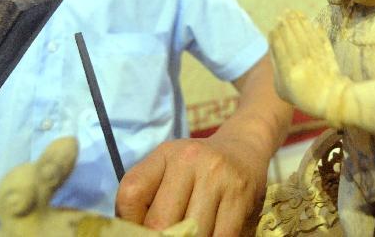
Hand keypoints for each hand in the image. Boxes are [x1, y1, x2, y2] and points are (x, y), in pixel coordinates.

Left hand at [115, 135, 264, 236]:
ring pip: (192, 234)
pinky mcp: (241, 196)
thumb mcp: (168, 168)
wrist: (244, 147)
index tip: (142, 230)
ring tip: (189, 236)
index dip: (130, 223)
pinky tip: (208, 236)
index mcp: (166, 154)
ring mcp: (218, 177)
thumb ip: (147, 197)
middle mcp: (190, 159)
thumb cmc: (198, 167)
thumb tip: (132, 233)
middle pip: (160, 222)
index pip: (131, 195)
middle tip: (169, 236)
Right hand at [267, 10, 339, 117]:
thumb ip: (278, 70)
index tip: (276, 25)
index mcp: (288, 72)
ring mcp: (316, 59)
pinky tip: (313, 23)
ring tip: (295, 12)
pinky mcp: (329, 56)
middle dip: (287, 24)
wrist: (332, 103)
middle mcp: (302, 63)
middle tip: (284, 12)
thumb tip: (274, 48)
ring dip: (300, 22)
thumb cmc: (303, 98)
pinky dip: (317, 31)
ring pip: (306, 36)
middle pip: (292, 38)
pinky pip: (322, 40)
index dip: (277, 34)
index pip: (280, 47)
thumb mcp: (283, 90)